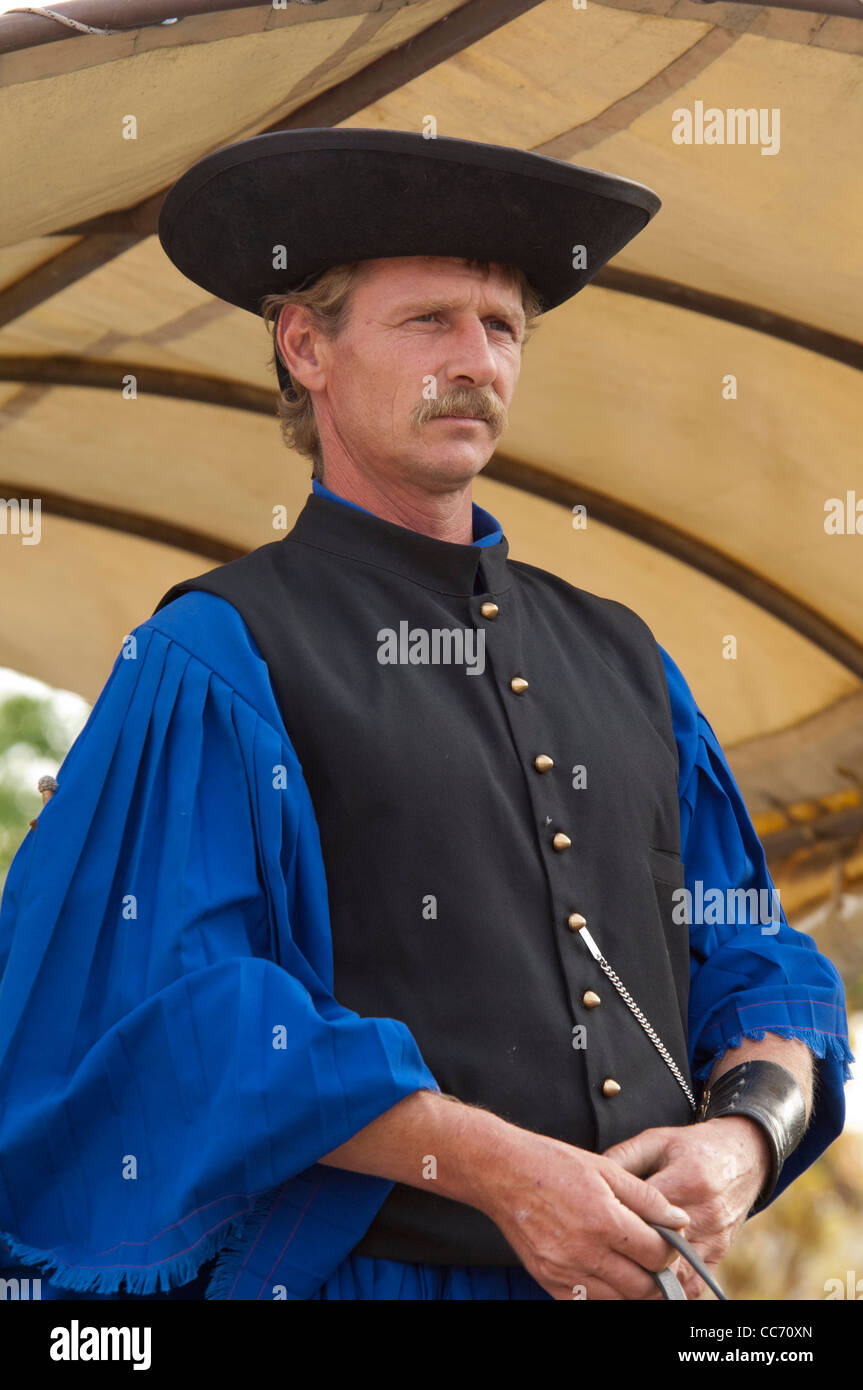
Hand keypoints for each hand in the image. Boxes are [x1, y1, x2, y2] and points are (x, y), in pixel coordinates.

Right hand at [481, 1131, 690, 1300]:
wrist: (503, 1173)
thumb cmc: (554, 1165)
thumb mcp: (606, 1169)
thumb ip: (647, 1197)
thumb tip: (679, 1220)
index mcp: (603, 1220)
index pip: (657, 1254)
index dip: (671, 1248)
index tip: (669, 1239)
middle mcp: (584, 1252)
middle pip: (643, 1286)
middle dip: (658, 1274)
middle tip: (656, 1257)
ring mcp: (565, 1272)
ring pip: (619, 1299)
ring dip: (633, 1286)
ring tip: (633, 1263)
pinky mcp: (549, 1282)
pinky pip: (588, 1302)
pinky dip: (604, 1293)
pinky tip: (605, 1270)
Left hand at [603, 1117, 770, 1297]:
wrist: (743, 1157)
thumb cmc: (692, 1147)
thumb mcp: (656, 1140)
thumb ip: (623, 1157)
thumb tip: (589, 1178)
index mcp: (688, 1179)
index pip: (647, 1210)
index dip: (620, 1218)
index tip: (597, 1223)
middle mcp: (705, 1212)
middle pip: (661, 1245)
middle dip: (632, 1250)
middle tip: (604, 1252)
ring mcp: (715, 1237)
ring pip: (676, 1270)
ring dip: (650, 1274)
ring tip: (622, 1269)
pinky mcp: (720, 1252)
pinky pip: (695, 1282)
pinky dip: (672, 1286)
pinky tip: (649, 1280)